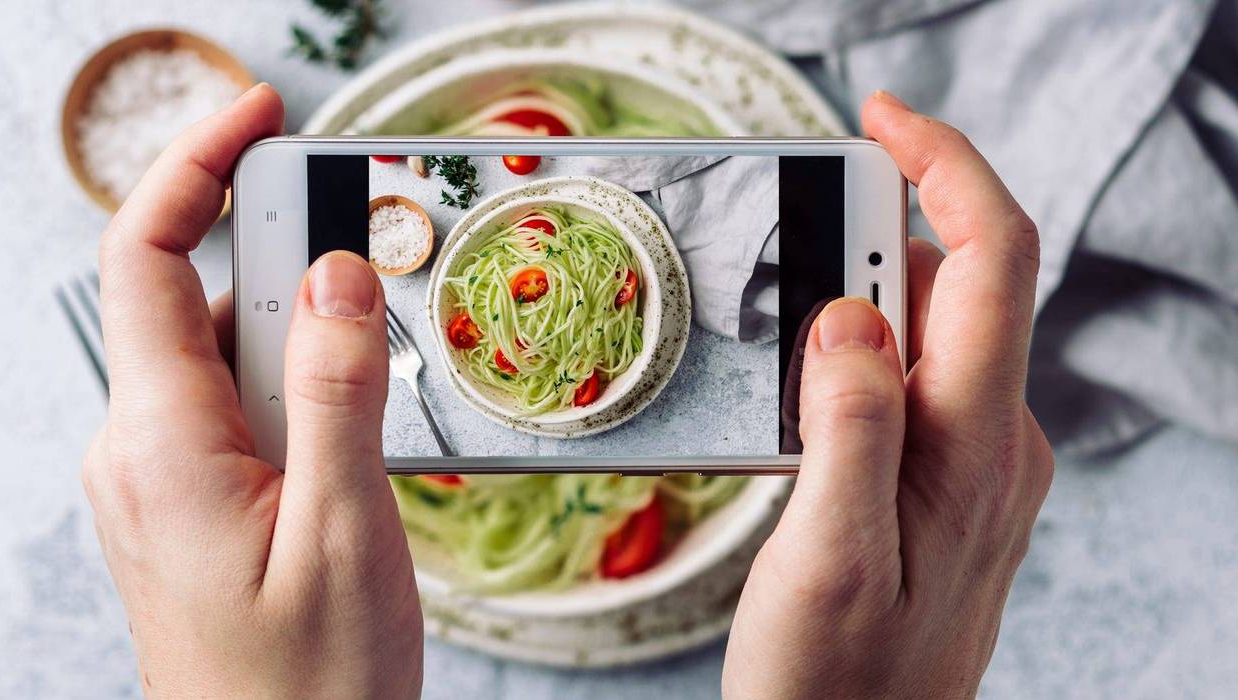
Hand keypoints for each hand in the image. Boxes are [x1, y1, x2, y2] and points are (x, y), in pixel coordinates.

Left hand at [82, 84, 422, 696]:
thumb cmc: (307, 687)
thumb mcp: (346, 530)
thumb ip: (339, 392)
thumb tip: (335, 273)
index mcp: (163, 446)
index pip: (146, 260)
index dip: (193, 169)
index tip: (259, 115)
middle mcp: (142, 450)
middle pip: (198, 300)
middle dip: (283, 264)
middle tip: (367, 270)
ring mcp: (160, 478)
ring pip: (225, 357)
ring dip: (301, 342)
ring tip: (369, 399)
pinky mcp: (189, 500)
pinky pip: (233, 408)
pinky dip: (294, 389)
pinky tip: (346, 436)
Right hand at [723, 92, 1053, 697]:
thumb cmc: (837, 683)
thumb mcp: (828, 558)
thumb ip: (849, 428)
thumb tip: (851, 314)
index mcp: (975, 446)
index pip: (991, 261)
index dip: (946, 168)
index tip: (881, 120)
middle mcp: (995, 442)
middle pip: (957, 285)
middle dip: (876, 238)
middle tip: (788, 250)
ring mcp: (978, 462)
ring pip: (931, 332)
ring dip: (859, 302)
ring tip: (781, 345)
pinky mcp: (948, 480)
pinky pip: (915, 381)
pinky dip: (860, 354)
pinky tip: (805, 393)